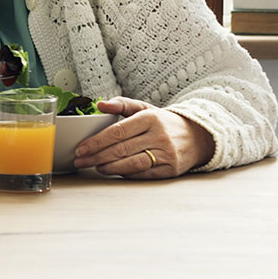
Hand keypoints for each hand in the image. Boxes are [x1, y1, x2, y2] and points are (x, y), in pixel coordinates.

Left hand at [71, 96, 214, 177]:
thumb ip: (121, 104)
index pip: (117, 131)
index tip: (82, 148)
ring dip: (109, 167)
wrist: (197, 136)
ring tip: (95, 167)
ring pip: (132, 163)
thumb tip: (99, 105)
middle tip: (80, 160)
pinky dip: (126, 173)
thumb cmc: (163, 122)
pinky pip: (143, 174)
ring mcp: (166, 154)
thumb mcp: (144, 108)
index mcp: (149, 118)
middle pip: (121, 148)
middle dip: (97, 156)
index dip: (97, 141)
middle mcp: (158, 135)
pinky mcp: (170, 169)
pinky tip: (113, 171)